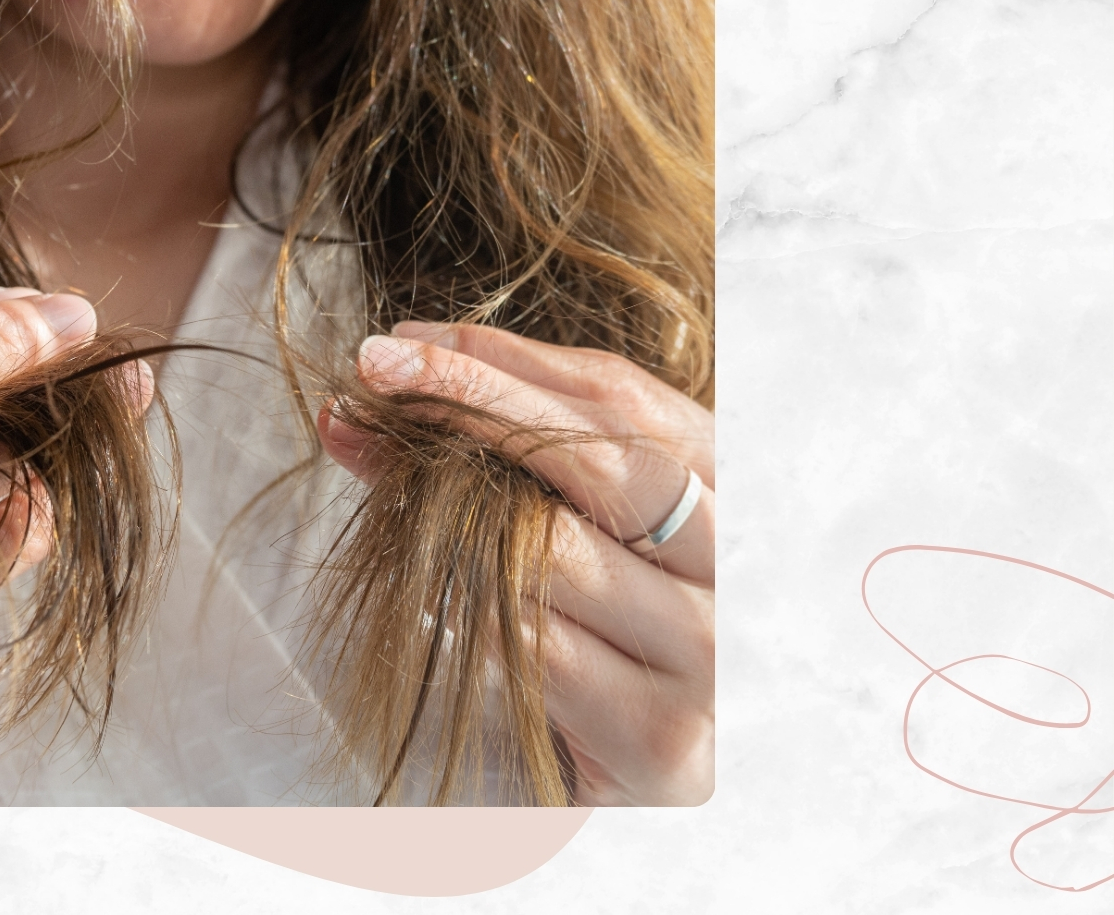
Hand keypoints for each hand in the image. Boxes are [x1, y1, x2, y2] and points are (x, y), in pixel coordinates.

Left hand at [317, 322, 714, 805]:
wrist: (676, 778)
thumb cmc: (618, 632)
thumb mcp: (592, 528)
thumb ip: (514, 456)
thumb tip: (373, 397)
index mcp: (744, 490)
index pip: (621, 398)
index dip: (504, 359)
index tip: (402, 340)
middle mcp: (744, 566)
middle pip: (599, 458)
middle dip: (473, 401)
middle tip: (375, 372)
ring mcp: (709, 654)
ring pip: (553, 552)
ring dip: (449, 515)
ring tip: (384, 488)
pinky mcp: (659, 736)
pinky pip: (533, 646)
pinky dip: (470, 614)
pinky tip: (433, 597)